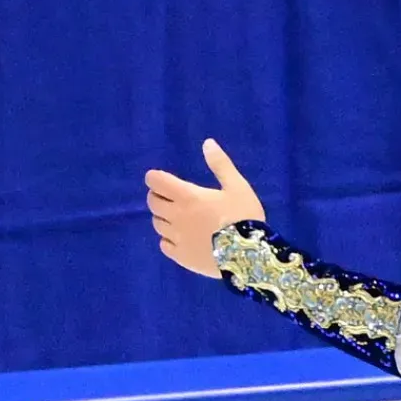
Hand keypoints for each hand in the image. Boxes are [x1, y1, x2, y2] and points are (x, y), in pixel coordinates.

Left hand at [145, 139, 266, 278]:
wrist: (247, 255)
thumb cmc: (243, 216)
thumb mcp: (237, 186)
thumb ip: (221, 165)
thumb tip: (207, 143)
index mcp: (188, 197)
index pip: (158, 183)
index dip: (154, 178)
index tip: (155, 176)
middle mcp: (176, 216)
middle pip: (153, 203)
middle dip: (156, 195)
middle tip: (165, 194)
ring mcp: (176, 238)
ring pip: (157, 224)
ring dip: (162, 216)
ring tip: (174, 215)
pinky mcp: (180, 256)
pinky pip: (164, 245)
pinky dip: (167, 238)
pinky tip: (178, 237)